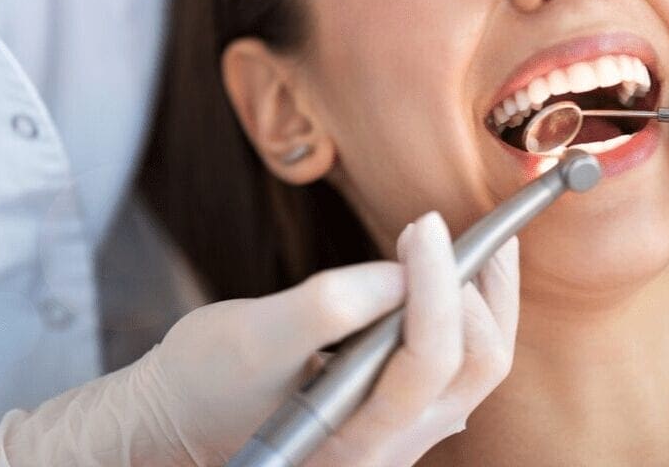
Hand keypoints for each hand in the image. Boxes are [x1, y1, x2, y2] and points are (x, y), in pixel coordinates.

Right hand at [0, 211, 518, 466]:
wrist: (180, 420)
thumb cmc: (205, 382)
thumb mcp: (253, 337)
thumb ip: (330, 306)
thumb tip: (407, 270)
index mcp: (355, 440)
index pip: (428, 358)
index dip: (436, 283)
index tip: (424, 225)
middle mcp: (395, 446)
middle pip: (477, 364)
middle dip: (477, 289)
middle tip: (452, 230)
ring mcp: (403, 431)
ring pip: (480, 363)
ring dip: (488, 296)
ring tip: (484, 242)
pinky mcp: (399, 408)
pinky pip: (461, 359)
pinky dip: (472, 308)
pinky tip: (464, 271)